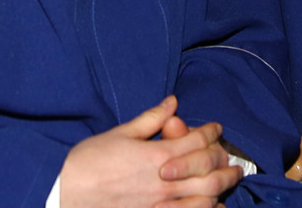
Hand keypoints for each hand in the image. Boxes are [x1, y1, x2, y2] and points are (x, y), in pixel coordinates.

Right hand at [59, 97, 243, 207]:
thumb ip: (150, 119)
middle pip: (208, 170)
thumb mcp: (120, 134)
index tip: (216, 128)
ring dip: (221, 188)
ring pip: (204, 197)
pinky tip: (211, 206)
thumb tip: (172, 102)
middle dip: (225, 163)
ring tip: (228, 183)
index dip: (210, 132)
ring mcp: (161, 204)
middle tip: (234, 162)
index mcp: (156, 154)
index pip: (195, 141)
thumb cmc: (89, 162)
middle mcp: (164, 181)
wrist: (67, 195)